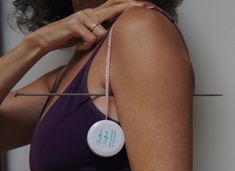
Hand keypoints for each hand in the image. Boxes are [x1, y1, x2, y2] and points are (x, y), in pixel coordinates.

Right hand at [26, 0, 150, 52]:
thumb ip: (98, 32)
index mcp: (92, 14)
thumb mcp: (86, 34)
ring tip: (83, 45)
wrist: (47, 39)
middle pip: (111, 10)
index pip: (111, 6)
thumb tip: (112, 36)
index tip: (141, 4)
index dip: (125, 4)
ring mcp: (82, 17)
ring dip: (93, 43)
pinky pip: (90, 39)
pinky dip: (85, 46)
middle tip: (142, 5)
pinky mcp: (75, 25)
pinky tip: (78, 46)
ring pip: (101, 33)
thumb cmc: (69, 37)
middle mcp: (89, 13)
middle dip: (127, 9)